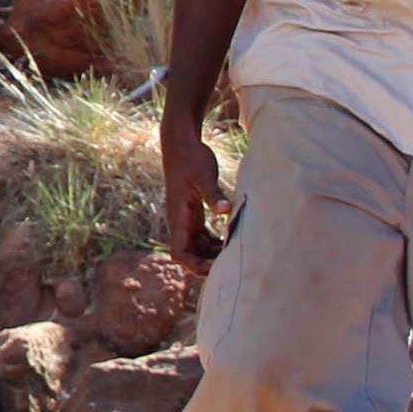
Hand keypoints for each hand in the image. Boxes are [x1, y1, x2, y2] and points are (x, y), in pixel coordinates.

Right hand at [162, 118, 228, 267]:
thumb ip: (214, 195)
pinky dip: (214, 241)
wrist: (181, 144)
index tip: (217, 267)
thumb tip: (226, 210)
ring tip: (234, 251)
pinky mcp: (193, 212)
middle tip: (232, 262)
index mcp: (178, 217)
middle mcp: (179, 222)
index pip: (180, 254)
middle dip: (207, 263)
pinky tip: (230, 237)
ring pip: (196, 247)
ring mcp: (186, 218)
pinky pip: (201, 236)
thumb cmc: (192, 159)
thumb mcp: (205, 176)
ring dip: (211, 253)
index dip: (195, 265)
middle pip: (189, 255)